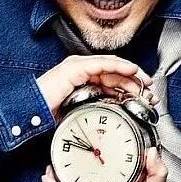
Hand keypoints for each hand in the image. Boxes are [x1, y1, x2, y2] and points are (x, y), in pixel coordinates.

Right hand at [36, 54, 157, 122]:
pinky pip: (103, 64)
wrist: (31, 112)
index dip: (130, 87)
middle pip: (115, 71)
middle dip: (135, 81)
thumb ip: (95, 110)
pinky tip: (131, 71)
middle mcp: (82, 70)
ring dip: (131, 74)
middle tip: (149, 91)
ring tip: (144, 82)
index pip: (111, 79)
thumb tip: (112, 117)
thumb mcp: (80, 113)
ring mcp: (78, 67)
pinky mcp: (76, 67)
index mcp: (83, 80)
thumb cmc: (48, 113)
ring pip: (112, 66)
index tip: (144, 98)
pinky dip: (119, 66)